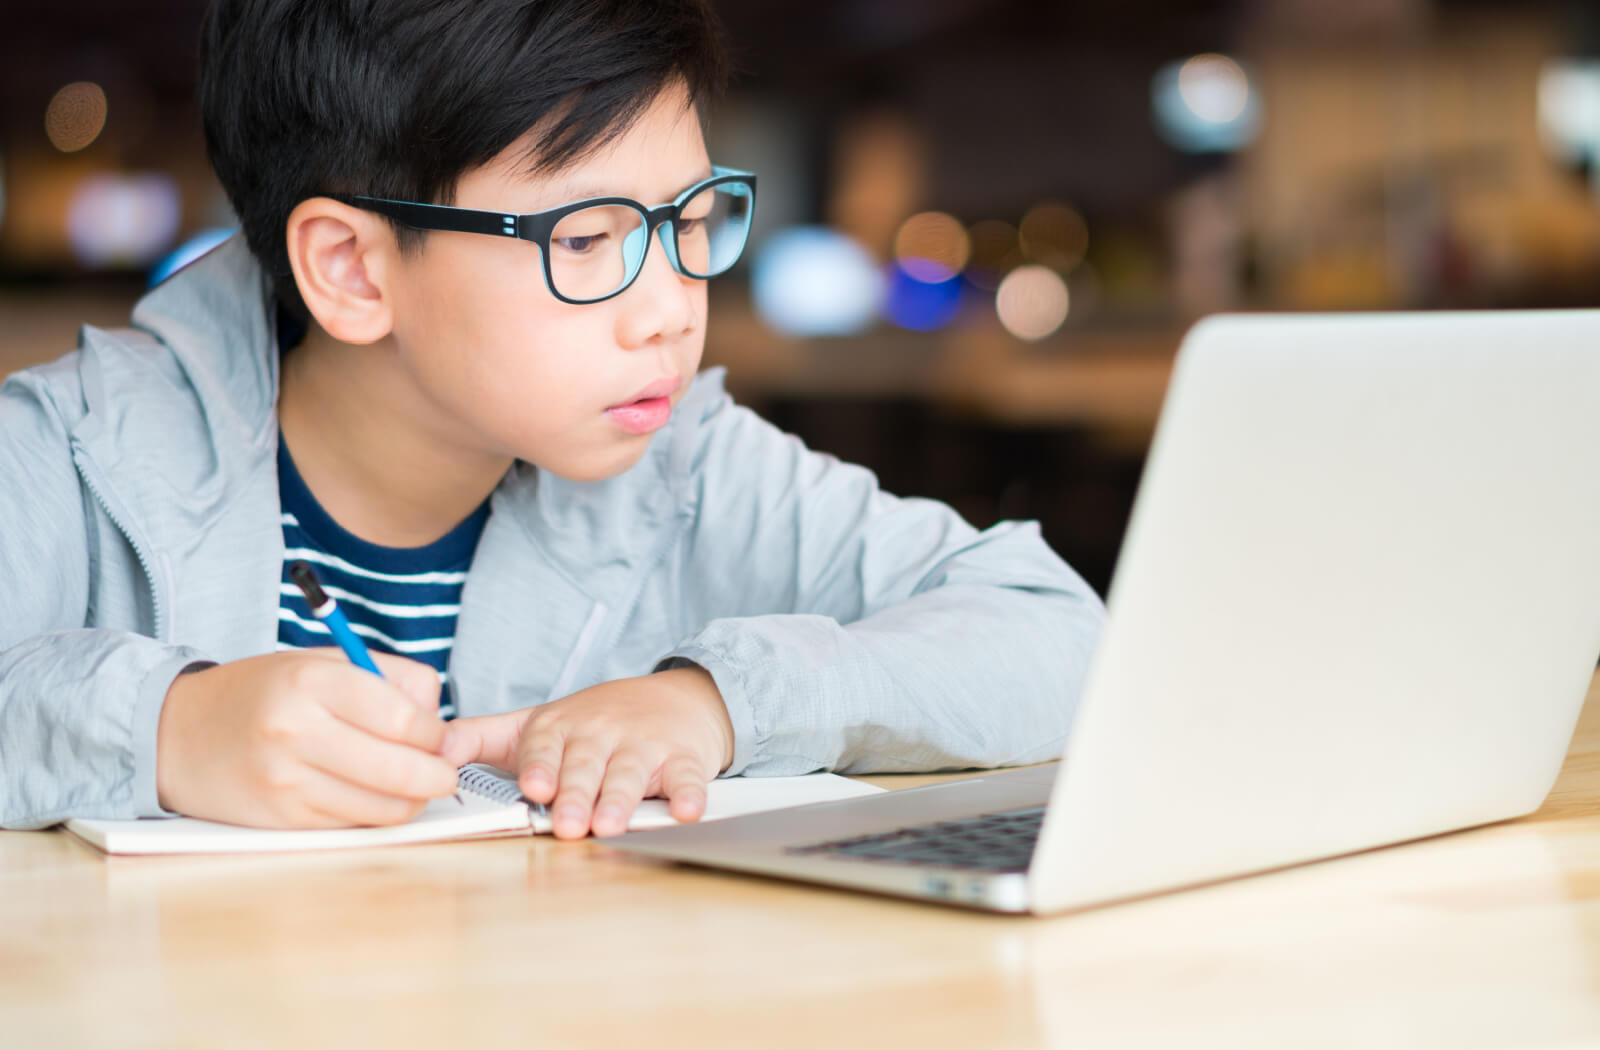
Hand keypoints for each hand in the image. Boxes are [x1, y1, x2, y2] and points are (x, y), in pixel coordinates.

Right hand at [156, 649, 458, 827]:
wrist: (177, 734)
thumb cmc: (265, 694)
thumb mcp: (323, 662)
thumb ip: (392, 679)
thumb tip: (442, 723)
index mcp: (311, 680)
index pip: (404, 718)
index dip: (435, 734)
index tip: (440, 738)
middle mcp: (295, 730)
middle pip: (401, 769)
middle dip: (438, 775)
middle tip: (444, 772)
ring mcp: (286, 781)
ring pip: (384, 807)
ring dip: (412, 800)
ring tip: (411, 784)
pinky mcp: (281, 820)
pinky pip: (354, 826)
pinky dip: (375, 815)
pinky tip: (371, 797)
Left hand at [441, 667, 734, 839]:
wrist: (678, 698)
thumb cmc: (598, 722)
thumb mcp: (537, 723)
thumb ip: (479, 739)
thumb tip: (426, 754)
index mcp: (560, 727)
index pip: (545, 746)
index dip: (540, 765)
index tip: (533, 787)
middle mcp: (602, 733)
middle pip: (587, 763)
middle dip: (577, 792)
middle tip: (569, 823)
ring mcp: (645, 745)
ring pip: (631, 772)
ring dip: (621, 798)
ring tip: (611, 824)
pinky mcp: (684, 758)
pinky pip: (688, 777)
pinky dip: (690, 793)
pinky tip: (687, 811)